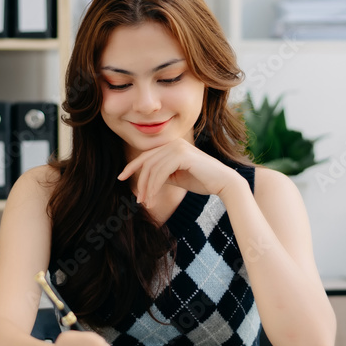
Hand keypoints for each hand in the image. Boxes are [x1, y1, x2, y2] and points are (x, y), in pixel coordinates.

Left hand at [117, 138, 245, 209]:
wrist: (224, 183)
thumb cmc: (202, 181)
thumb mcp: (177, 177)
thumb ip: (163, 175)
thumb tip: (146, 181)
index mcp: (172, 145)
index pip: (147, 155)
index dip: (132, 166)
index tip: (121, 177)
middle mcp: (174, 143)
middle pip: (147, 162)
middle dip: (141, 182)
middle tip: (139, 200)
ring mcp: (178, 147)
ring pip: (153, 168)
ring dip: (147, 188)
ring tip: (146, 203)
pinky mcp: (182, 155)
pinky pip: (161, 172)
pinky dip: (155, 186)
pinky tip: (153, 198)